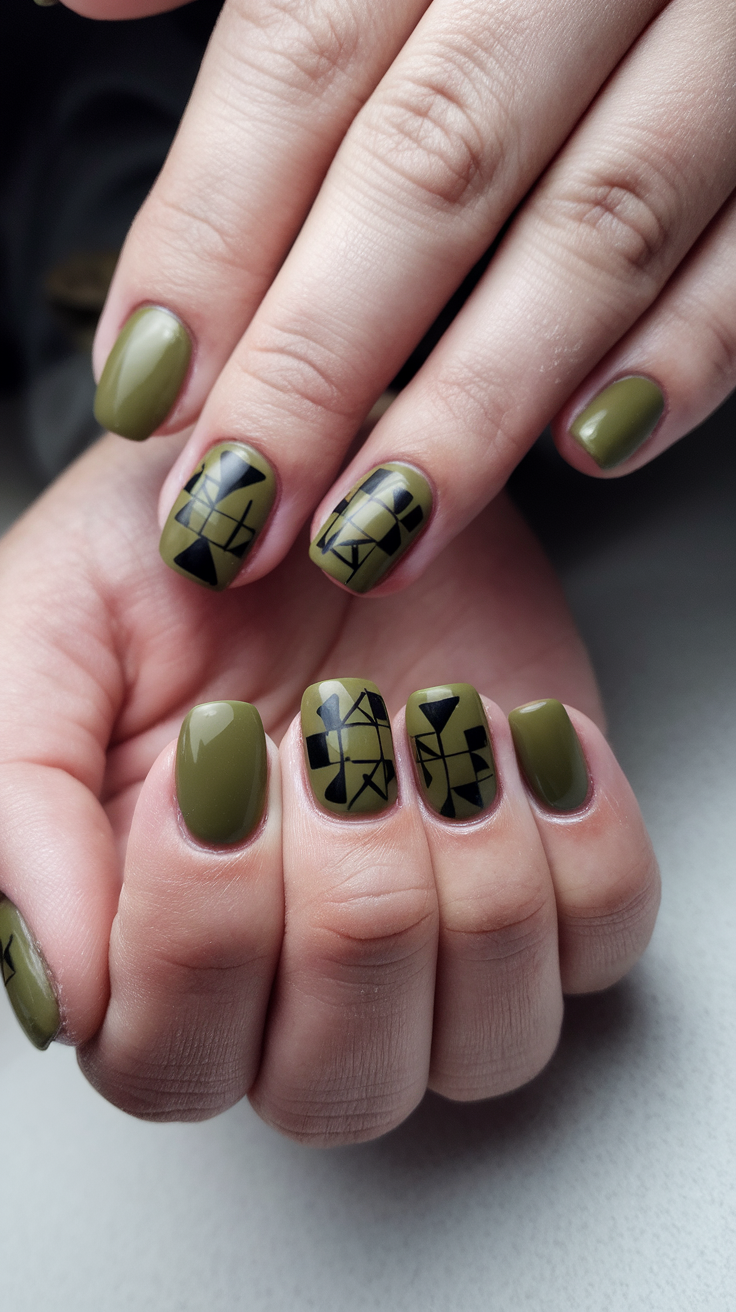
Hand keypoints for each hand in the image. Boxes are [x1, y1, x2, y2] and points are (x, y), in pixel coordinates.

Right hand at [0, 435, 657, 1138]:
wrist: (316, 465)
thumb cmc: (170, 559)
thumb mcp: (48, 639)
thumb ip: (22, 809)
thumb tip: (60, 990)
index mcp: (152, 943)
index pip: (170, 1058)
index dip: (203, 925)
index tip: (217, 752)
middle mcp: (296, 974)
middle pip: (336, 1085)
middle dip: (347, 906)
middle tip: (331, 734)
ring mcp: (437, 937)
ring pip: (486, 1045)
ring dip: (469, 876)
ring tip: (431, 722)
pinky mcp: (550, 873)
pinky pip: (603, 938)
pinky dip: (580, 836)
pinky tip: (517, 733)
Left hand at [59, 0, 735, 594]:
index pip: (299, 61)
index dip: (210, 234)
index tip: (148, 382)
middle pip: (430, 169)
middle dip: (321, 361)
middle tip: (239, 505)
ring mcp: (719, 31)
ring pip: (595, 228)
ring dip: (479, 402)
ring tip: (379, 529)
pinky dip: (686, 351)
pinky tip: (592, 446)